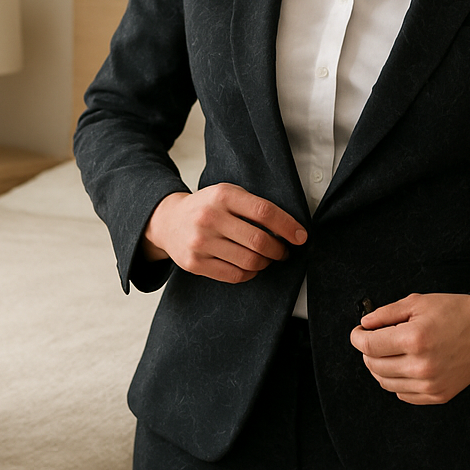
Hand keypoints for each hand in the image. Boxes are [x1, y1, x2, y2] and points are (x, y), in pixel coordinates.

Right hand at [141, 184, 306, 283]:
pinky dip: (249, 274)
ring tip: (267, 259)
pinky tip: (251, 267)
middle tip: (284, 251)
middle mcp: (210, 217)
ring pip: (249, 261)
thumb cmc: (206, 207)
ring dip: (265, 263)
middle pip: (259, 241)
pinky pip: (234, 275)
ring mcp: (201, 242)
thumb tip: (289, 227)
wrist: (168, 221)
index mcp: (222, 195)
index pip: (264, 212)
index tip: (301, 236)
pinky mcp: (195, 263)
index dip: (287, 226)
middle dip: (279, 250)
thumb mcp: (226, 194)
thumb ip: (252, 205)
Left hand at [349, 293, 469, 404]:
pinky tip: (404, 365)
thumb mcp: (418, 302)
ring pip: (385, 382)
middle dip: (367, 351)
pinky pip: (403, 394)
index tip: (358, 332)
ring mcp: (431, 385)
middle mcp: (421, 366)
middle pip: (373, 365)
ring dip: (379, 367)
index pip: (368, 345)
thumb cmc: (456, 312)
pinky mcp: (439, 395)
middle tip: (374, 338)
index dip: (357, 336)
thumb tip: (364, 324)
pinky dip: (396, 381)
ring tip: (389, 351)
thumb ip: (386, 313)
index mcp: (414, 339)